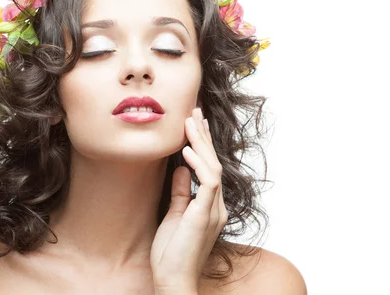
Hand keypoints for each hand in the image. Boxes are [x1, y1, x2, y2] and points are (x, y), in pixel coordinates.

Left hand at [150, 108, 227, 293]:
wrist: (172, 279)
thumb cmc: (172, 252)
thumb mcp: (175, 214)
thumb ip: (182, 192)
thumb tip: (181, 169)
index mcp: (211, 205)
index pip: (209, 167)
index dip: (203, 144)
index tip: (194, 124)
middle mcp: (217, 205)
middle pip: (213, 162)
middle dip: (203, 136)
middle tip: (194, 112)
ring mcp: (214, 210)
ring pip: (212, 167)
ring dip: (200, 143)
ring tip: (189, 122)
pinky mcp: (205, 215)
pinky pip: (207, 183)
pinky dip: (198, 164)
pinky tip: (186, 150)